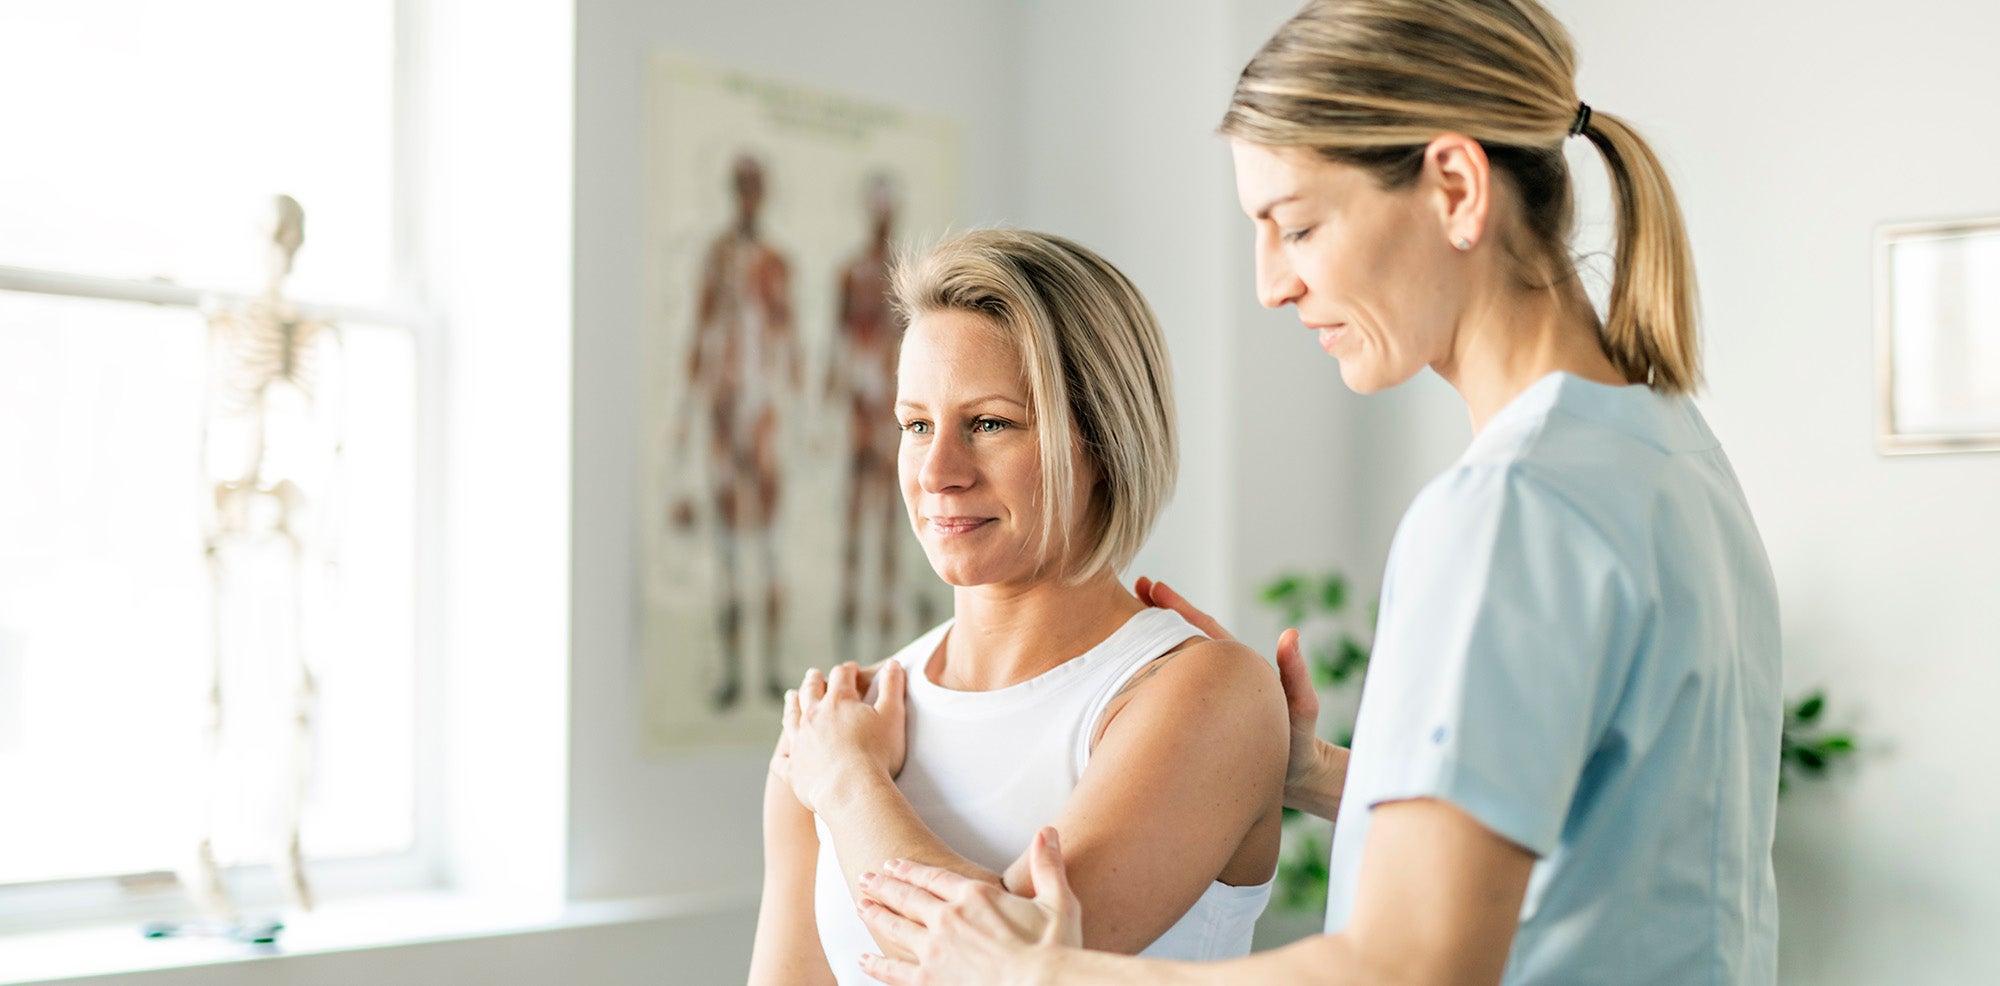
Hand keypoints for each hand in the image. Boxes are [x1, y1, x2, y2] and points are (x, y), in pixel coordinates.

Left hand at [781, 661, 908, 812]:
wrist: (852, 789)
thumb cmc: (877, 753)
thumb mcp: (893, 715)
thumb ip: (893, 687)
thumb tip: (894, 663)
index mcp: (838, 701)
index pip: (841, 676)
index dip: (848, 670)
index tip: (852, 669)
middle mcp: (813, 716)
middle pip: (810, 691)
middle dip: (814, 680)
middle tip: (814, 674)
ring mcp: (800, 741)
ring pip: (791, 717)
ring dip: (791, 704)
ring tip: (791, 696)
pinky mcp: (794, 769)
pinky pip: (782, 762)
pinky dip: (782, 758)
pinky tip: (782, 757)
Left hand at [856, 827, 1078, 985]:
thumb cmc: (1055, 951)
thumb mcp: (1058, 901)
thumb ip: (1048, 866)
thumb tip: (1049, 833)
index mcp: (975, 897)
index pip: (934, 877)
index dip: (912, 869)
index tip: (894, 863)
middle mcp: (948, 918)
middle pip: (907, 897)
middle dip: (884, 886)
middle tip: (866, 878)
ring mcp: (934, 950)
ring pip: (895, 927)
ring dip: (876, 915)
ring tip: (861, 906)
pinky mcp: (928, 981)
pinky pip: (894, 971)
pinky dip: (876, 964)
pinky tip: (864, 959)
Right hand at [1136, 577, 1331, 807]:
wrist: (1299, 778)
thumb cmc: (1301, 743)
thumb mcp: (1302, 706)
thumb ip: (1295, 673)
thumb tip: (1290, 635)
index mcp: (1235, 667)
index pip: (1203, 629)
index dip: (1178, 608)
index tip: (1154, 587)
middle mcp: (1218, 678)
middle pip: (1183, 637)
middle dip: (1158, 612)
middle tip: (1135, 587)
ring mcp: (1207, 698)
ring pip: (1173, 663)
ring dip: (1150, 644)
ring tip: (1124, 622)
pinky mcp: (1199, 719)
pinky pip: (1170, 693)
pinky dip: (1151, 677)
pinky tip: (1129, 676)